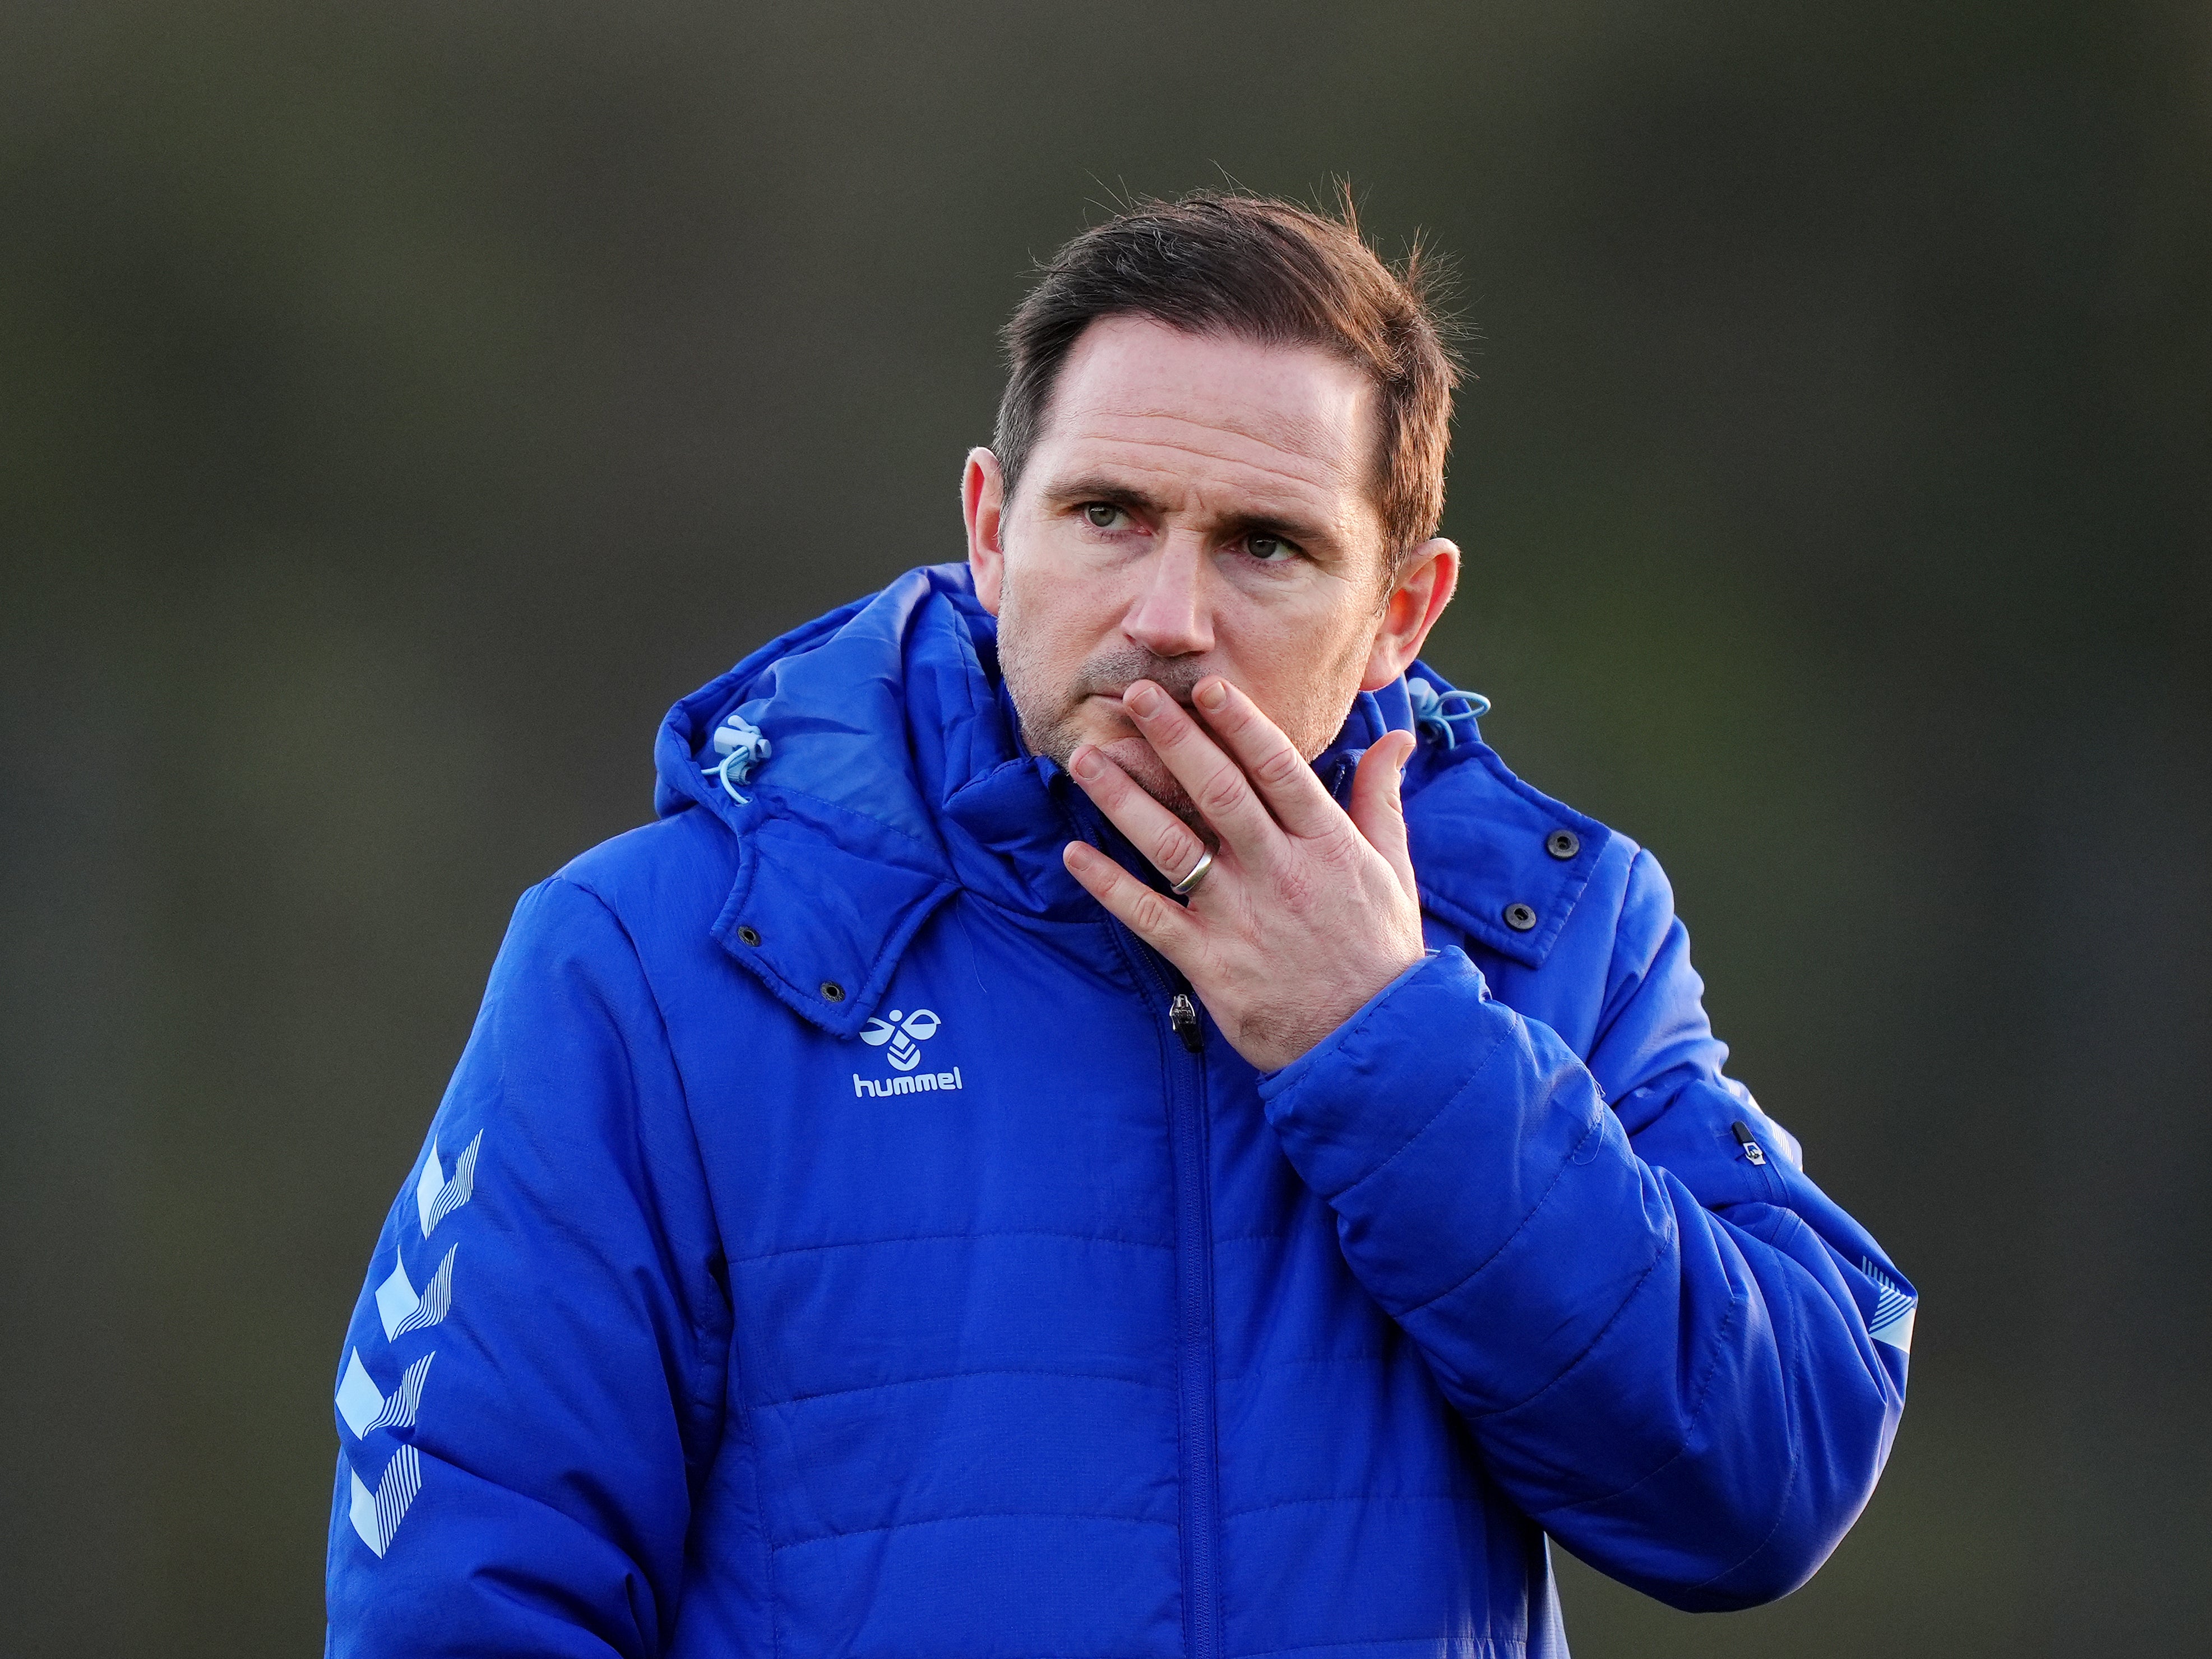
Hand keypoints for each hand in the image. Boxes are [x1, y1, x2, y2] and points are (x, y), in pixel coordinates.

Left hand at [1061, 676, 1424, 1071]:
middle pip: (1218, 792)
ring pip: (1174, 845)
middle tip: (1136, 696)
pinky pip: (1150, 916)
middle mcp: (1279, 871)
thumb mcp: (1393, 869)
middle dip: (1174, 739)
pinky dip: (1110, 885)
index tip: (1206, 687)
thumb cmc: (1380, 952)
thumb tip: (1395, 738)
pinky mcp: (1210, 962)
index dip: (1240, 724)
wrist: (1373, 1043)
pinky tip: (1075, 854)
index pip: (1278, 768)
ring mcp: (1240, 917)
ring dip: (1125, 800)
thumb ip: (1381, 799)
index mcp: (1325, 844)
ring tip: (1087, 759)